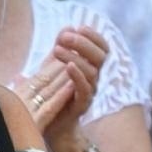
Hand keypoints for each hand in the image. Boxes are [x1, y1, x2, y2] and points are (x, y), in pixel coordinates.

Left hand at [15, 26, 107, 140]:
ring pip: (92, 71)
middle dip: (84, 43)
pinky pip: (85, 89)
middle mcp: (95, 78)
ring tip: (57, 48)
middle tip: (66, 36)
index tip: (80, 26)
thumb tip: (65, 28)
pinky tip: (68, 66)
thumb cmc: (52, 94)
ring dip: (76, 56)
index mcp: (91, 67)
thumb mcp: (53, 67)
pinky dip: (77, 76)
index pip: (101, 48)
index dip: (94, 36)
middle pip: (100, 56)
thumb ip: (60, 49)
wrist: (50, 125)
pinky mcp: (83, 104)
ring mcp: (91, 91)